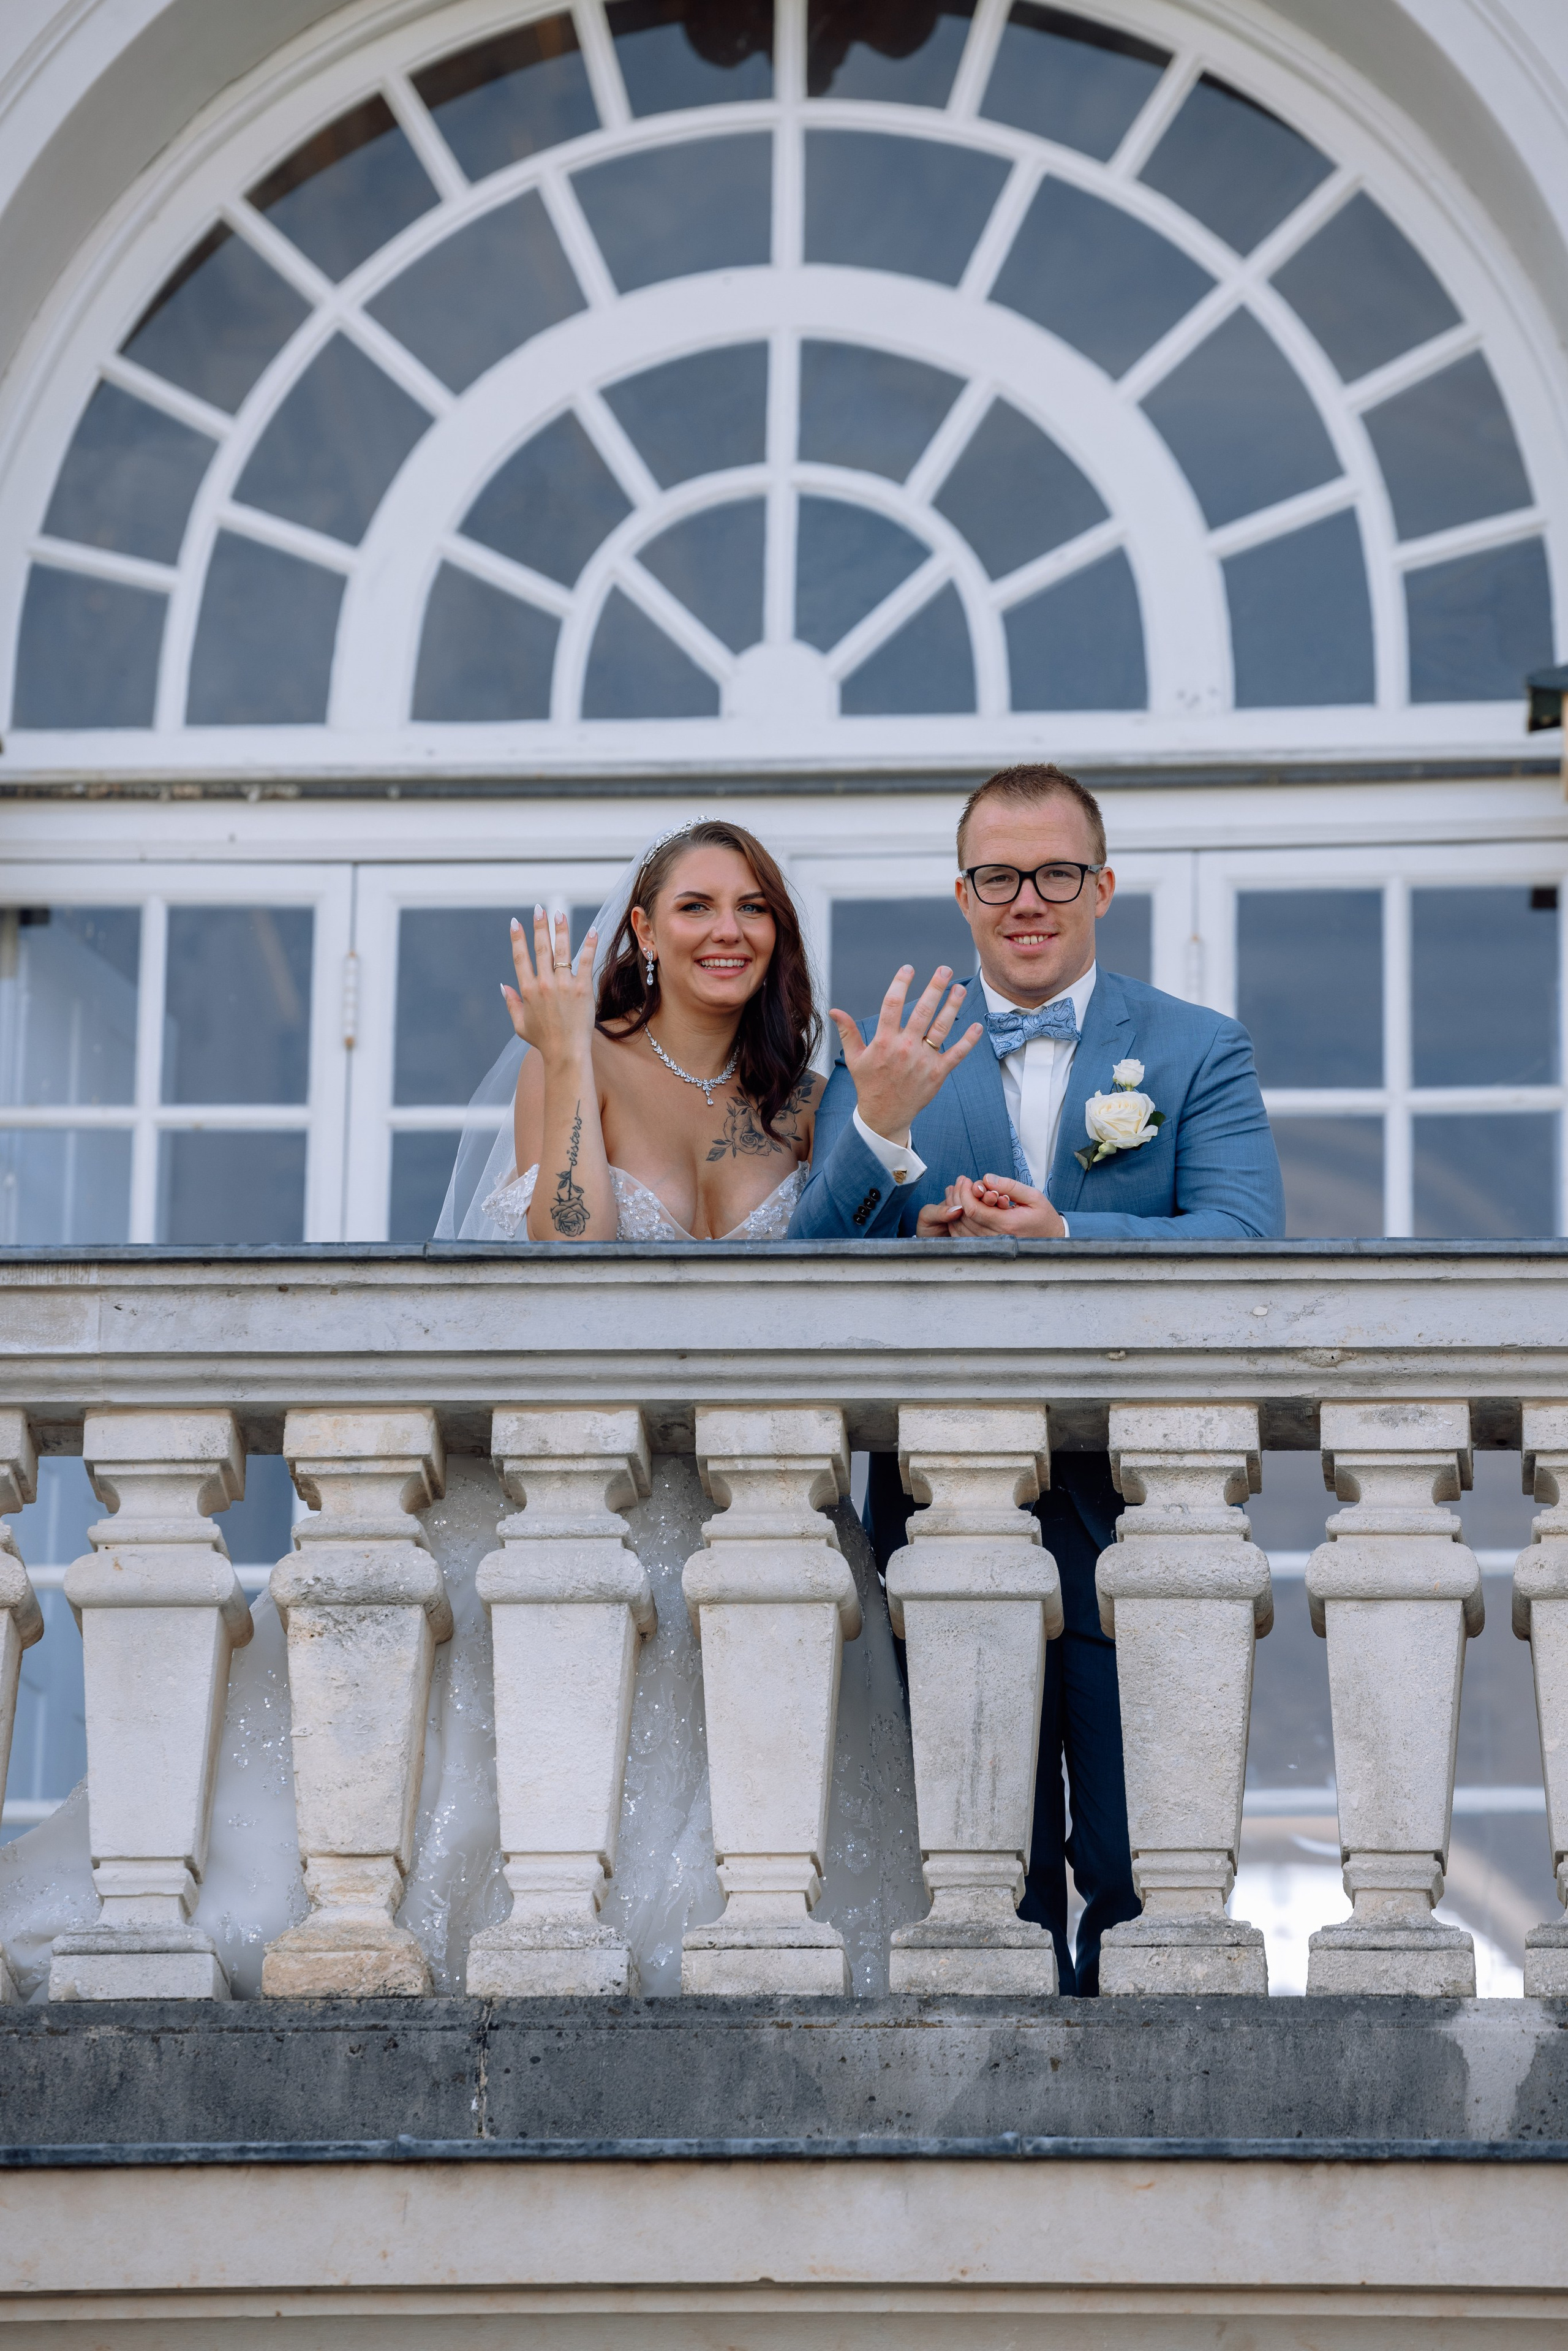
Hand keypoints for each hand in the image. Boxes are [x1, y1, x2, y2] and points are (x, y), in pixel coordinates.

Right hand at [501, 908, 597, 1069]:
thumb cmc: (543, 1041)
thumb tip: (503, 986)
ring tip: (560, 913)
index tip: (515, 922)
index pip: (520, 958)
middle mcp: (544, 984)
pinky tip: (593, 930)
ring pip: (561, 950)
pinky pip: (585, 961)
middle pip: (541, 948)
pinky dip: (589, 945)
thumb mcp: (520, 1024)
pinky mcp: (582, 989)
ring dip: (560, 929)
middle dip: (540, 926)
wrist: (566, 1053)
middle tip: (540, 909)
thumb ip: (511, 1003)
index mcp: (527, 990)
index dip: (517, 938)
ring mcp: (563, 985)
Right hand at [828, 966, 983, 1143]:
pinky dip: (968, 1040)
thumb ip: (848, 1032)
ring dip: (953, 1006)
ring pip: (941, 1028)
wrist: (884, 1117)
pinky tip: (977, 1025)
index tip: (908, 968)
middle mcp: (904, 1048)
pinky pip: (956, 1054)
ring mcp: (923, 1061)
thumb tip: (834, 1011)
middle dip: (935, 988)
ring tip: (960, 988)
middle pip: (922, 1011)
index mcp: (883, 1042)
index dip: (900, 984)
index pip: (892, 1005)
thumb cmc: (869, 1084)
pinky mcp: (937, 1074)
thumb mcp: (854, 1058)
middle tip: (945, 970)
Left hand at [917, 1175, 1066, 1238]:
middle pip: (964, 1218)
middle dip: (958, 1197)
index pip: (974, 1210)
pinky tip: (960, 1207)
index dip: (965, 1194)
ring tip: (958, 1191)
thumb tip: (987, 1178)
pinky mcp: (988, 1246)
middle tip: (960, 1182)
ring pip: (961, 1229)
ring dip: (955, 1208)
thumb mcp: (1033, 1196)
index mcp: (1007, 1224)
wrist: (1051, 1239)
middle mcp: (996, 1237)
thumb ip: (1010, 1186)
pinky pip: (964, 1237)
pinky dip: (958, 1222)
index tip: (966, 1181)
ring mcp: (990, 1244)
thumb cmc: (1043, 1217)